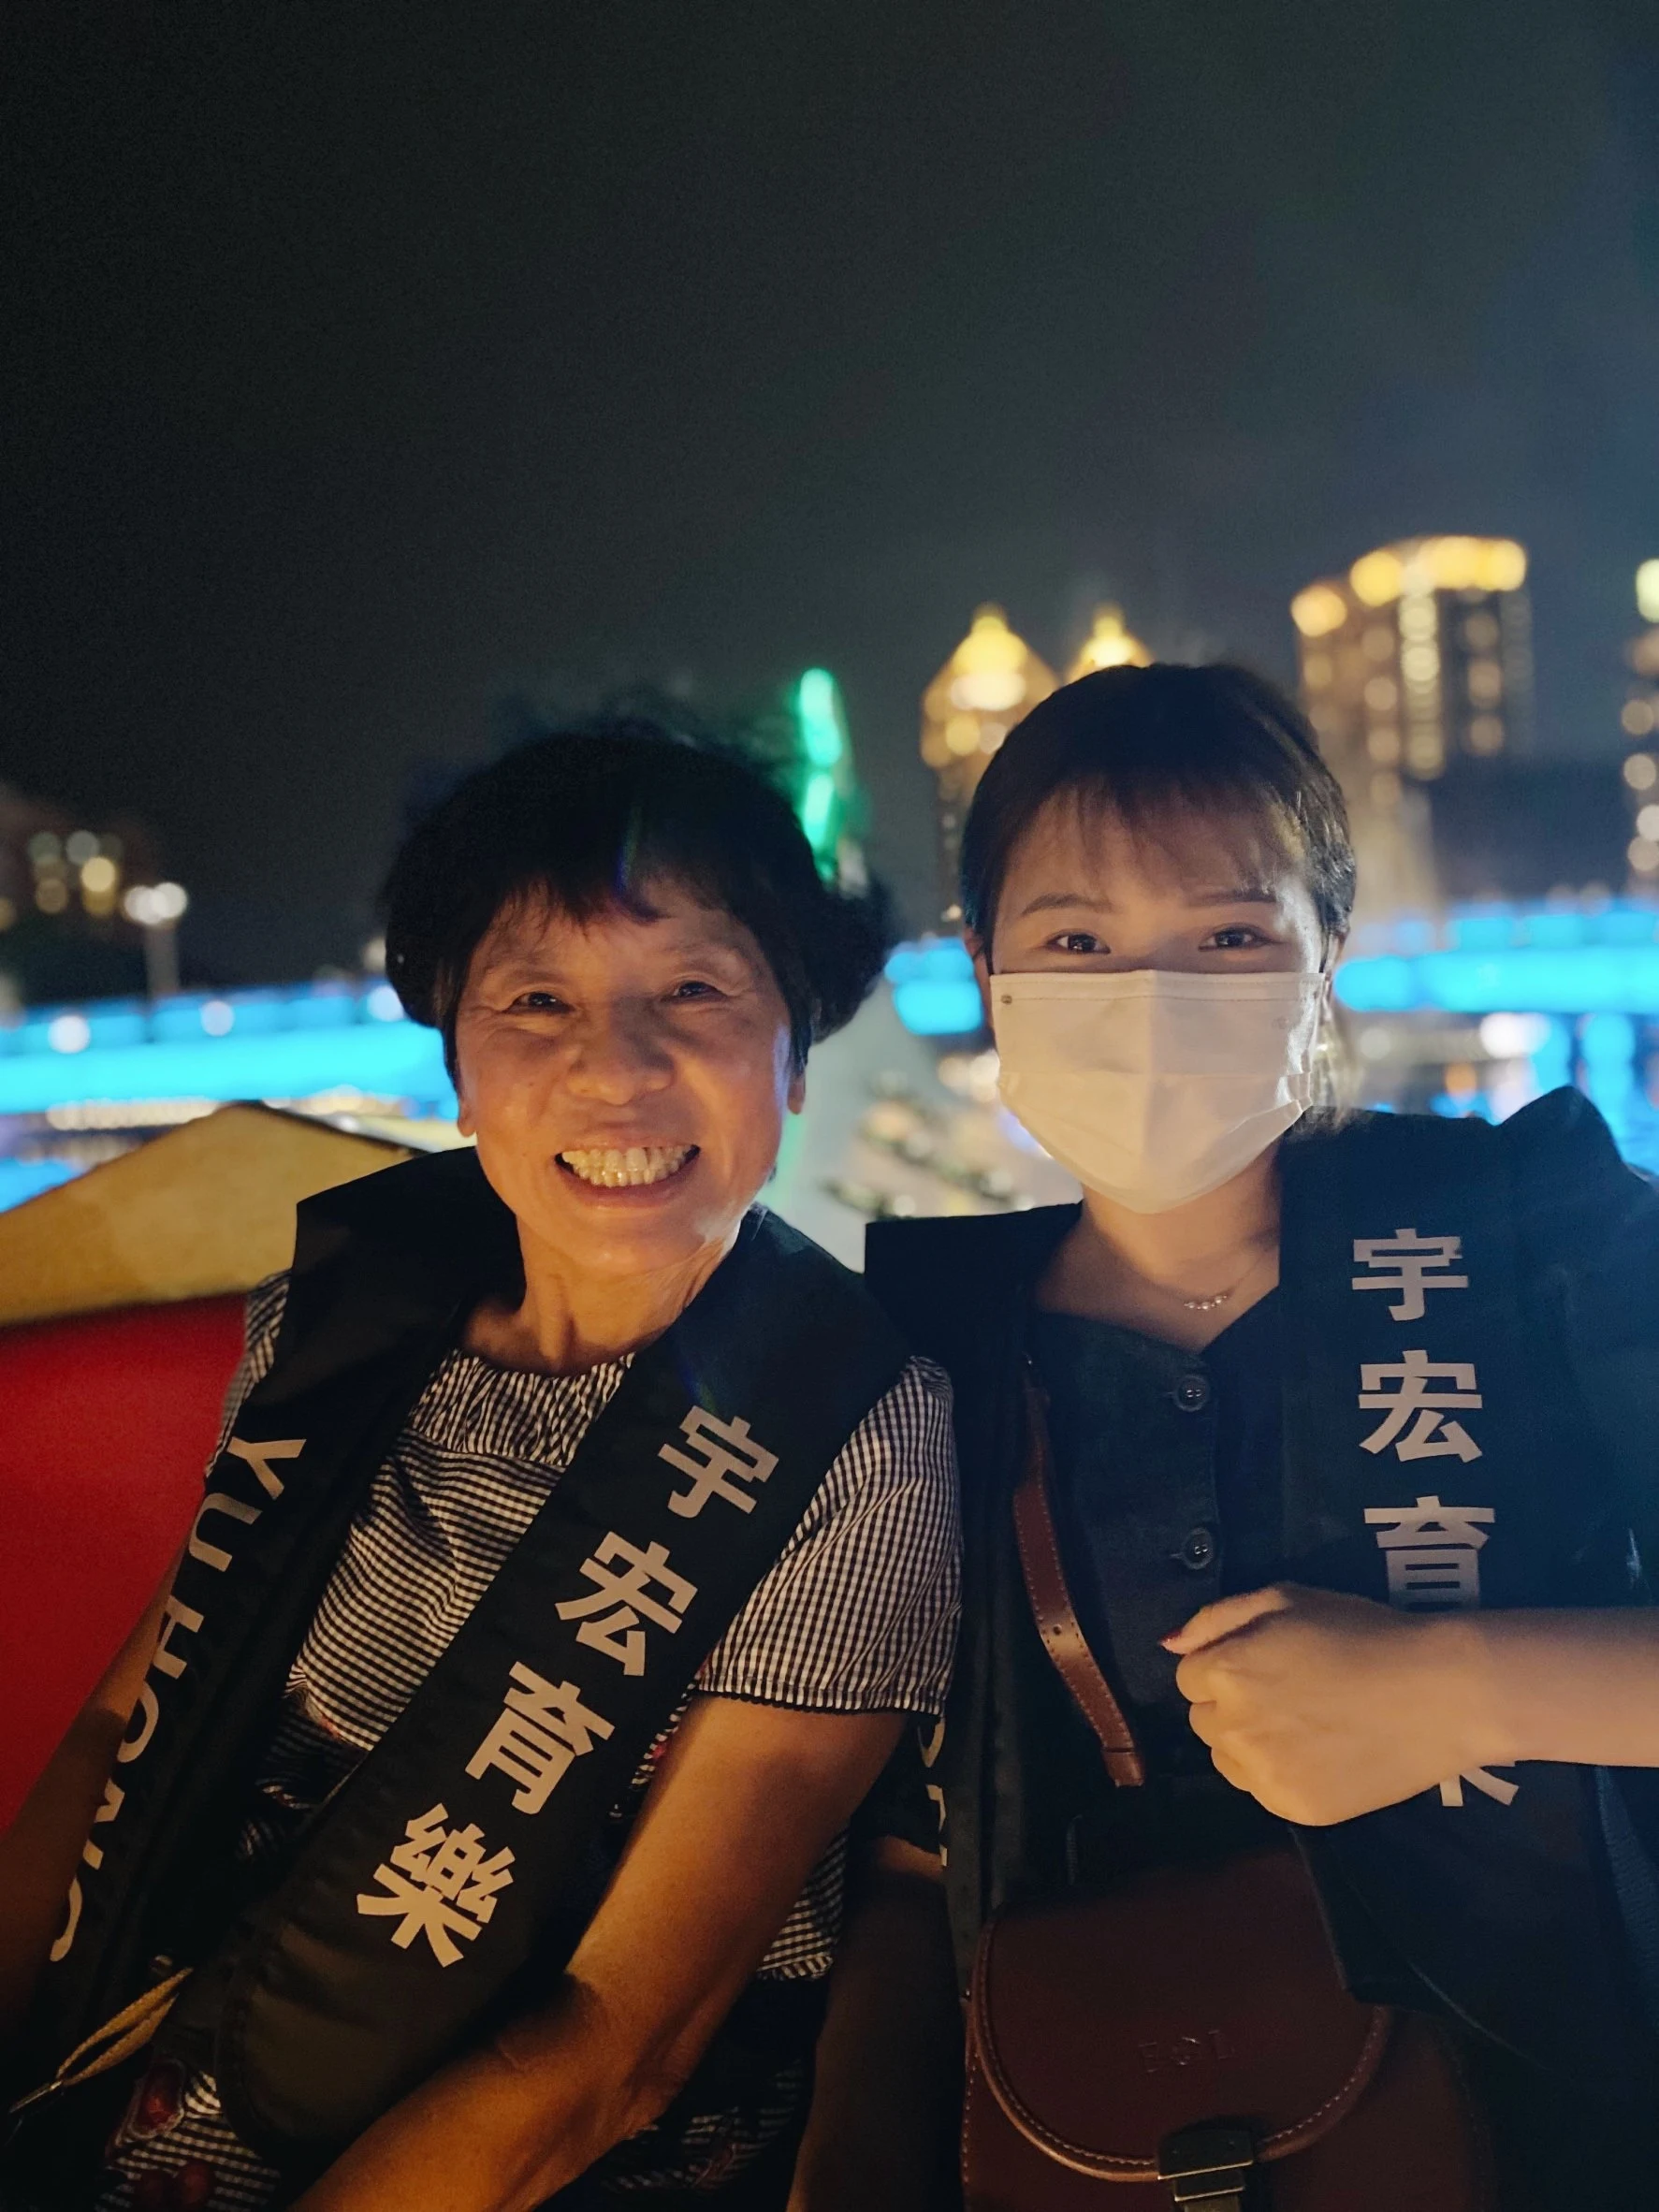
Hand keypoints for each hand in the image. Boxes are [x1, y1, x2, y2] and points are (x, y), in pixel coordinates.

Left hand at [1163, 1584, 1493, 1825]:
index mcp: (1224, 1672)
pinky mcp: (1295, 1809)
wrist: (1437, 1692)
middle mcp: (1233, 1728)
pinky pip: (1261, 1791)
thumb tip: (1169, 1645)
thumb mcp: (1284, 1599)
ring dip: (1247, 1743)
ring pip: (1226, 1760)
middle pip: (1204, 1720)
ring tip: (1302, 1723)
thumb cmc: (1360, 1632)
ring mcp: (1264, 1774)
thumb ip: (1216, 1619)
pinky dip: (1278, 1773)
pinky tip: (1319, 1752)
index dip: (1226, 1664)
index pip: (1189, 1676)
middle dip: (1232, 1705)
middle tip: (1287, 1692)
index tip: (1267, 1662)